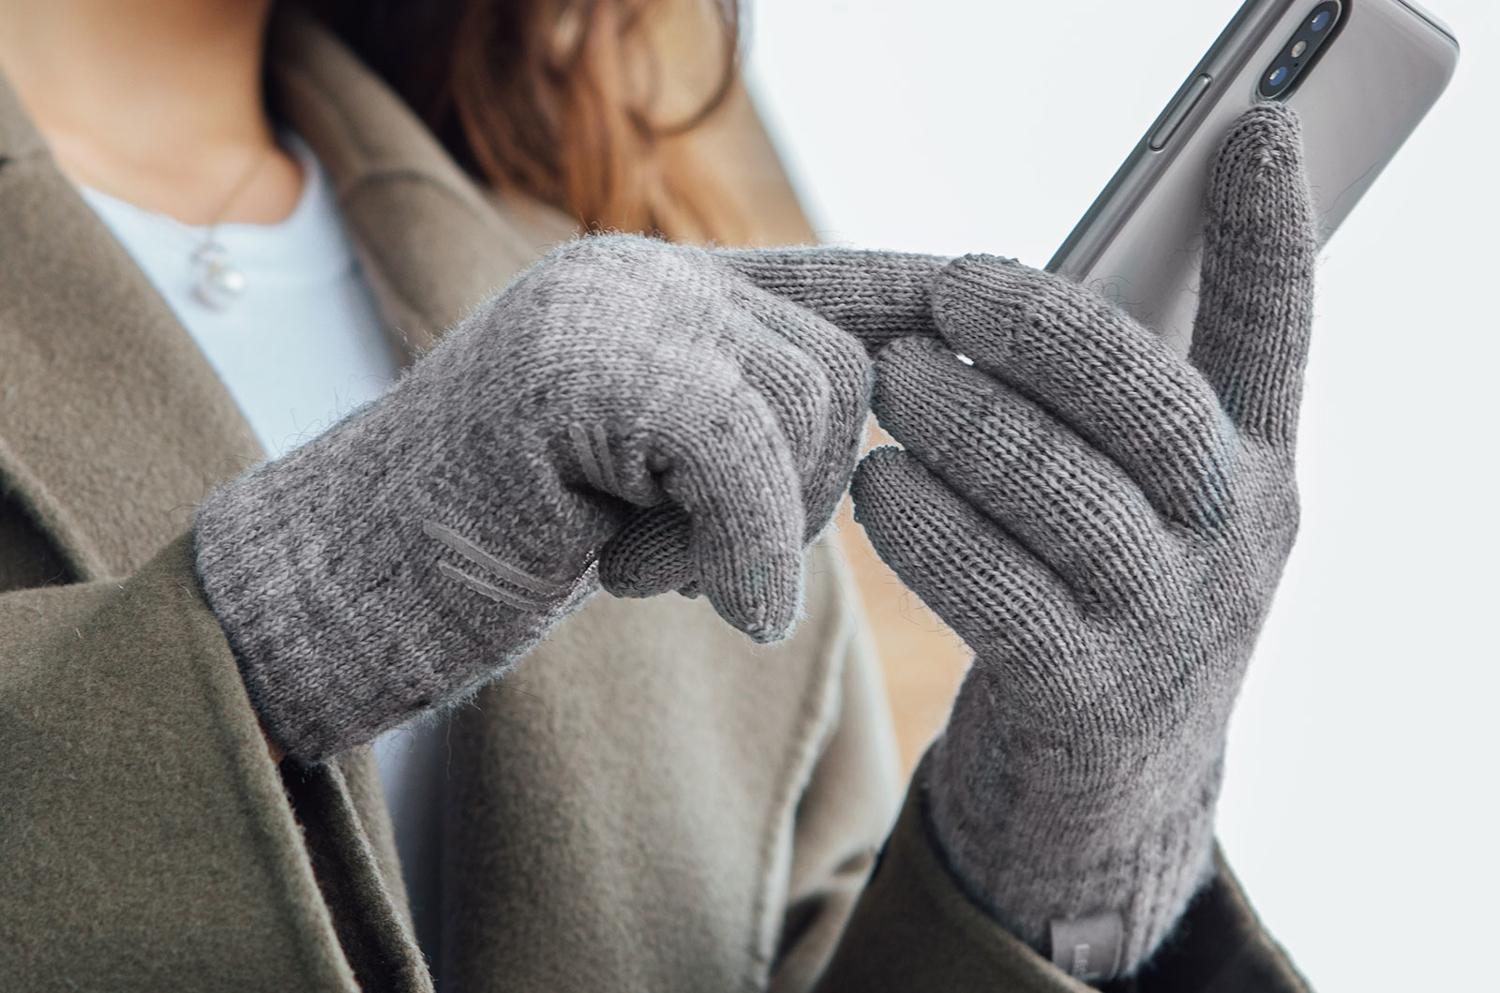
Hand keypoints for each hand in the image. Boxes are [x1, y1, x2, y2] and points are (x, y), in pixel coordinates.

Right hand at [193, 233, 941, 762]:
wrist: (346, 585)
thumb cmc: (496, 544)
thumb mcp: (642, 478)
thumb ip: (736, 432)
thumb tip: (866, 418)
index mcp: (665, 298)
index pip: (836, 277)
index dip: (929, 294)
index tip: (999, 307)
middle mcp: (642, 279)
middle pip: (844, 370)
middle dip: (805, 497)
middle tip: (700, 554)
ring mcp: (605, 311)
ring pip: (803, 410)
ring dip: (749, 530)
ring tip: (637, 554)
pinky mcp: (570, 369)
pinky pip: (734, 454)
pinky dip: (744, 550)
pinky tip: (721, 605)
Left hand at [849, 106, 1315, 977]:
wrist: (1106, 785)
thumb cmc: (1102, 594)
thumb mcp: (1140, 499)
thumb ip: (1105, 407)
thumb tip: (1001, 296)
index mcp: (1258, 467)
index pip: (1279, 338)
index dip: (1269, 235)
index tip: (1255, 135)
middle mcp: (1236, 541)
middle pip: (1151, 408)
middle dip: (1044, 334)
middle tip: (949, 296)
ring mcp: (1171, 628)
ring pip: (1064, 496)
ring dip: (962, 424)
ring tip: (892, 383)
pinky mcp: (1087, 701)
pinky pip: (998, 592)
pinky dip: (926, 527)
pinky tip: (878, 489)